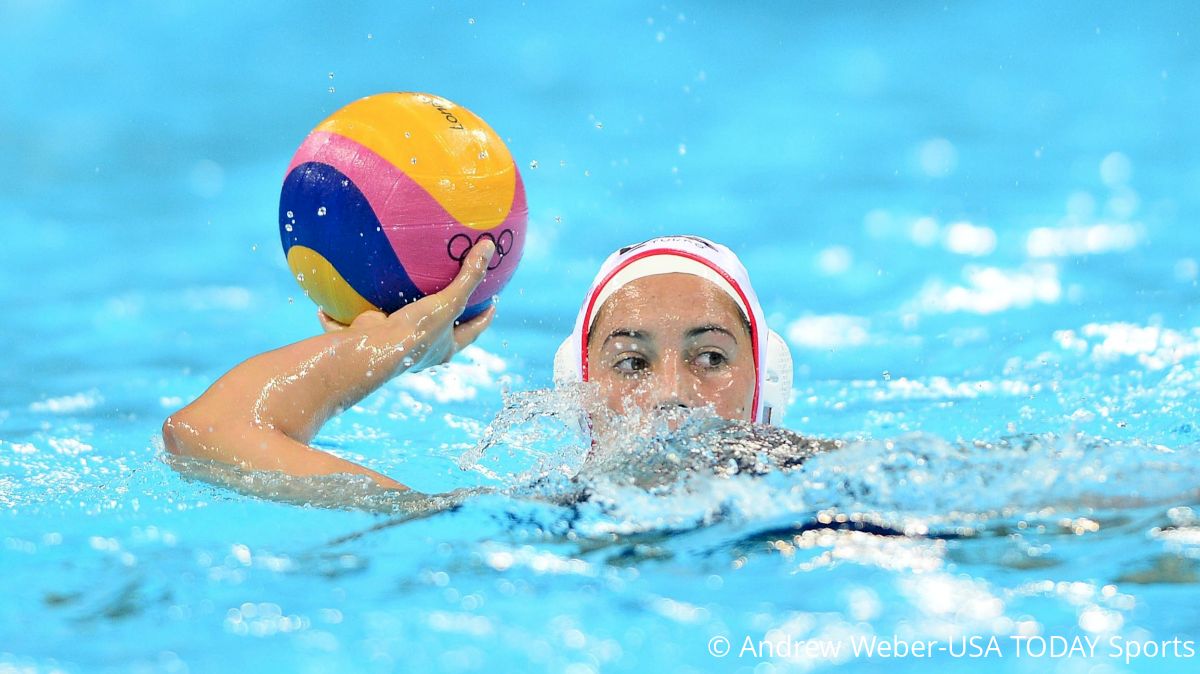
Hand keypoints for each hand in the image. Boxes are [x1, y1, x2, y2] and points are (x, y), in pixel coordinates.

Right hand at [324, 239, 498, 372]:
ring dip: (388, 317)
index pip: (471, 333)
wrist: (371, 351)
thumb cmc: (414, 332)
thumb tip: (489, 246)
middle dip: (438, 319)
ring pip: (390, 330)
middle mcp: (417, 351)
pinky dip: (335, 317)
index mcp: (442, 349)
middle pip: (433, 333)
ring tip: (388, 296)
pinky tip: (327, 301)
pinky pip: (346, 327)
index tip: (492, 305)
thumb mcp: (448, 302)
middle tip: (444, 296)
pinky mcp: (362, 341)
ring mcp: (389, 347)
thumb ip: (469, 275)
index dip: (483, 319)